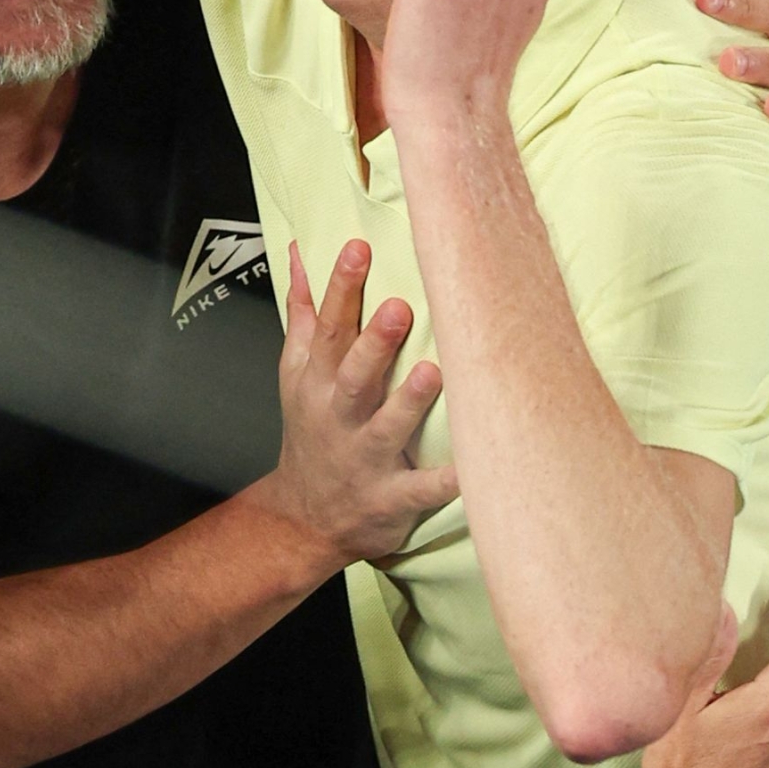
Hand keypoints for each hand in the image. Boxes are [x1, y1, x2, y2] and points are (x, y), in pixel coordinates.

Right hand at [261, 240, 458, 564]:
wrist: (306, 518)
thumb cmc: (314, 434)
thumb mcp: (296, 376)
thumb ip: (303, 316)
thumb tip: (298, 254)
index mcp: (317, 385)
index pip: (328, 330)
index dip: (342, 289)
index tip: (358, 249)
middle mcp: (338, 418)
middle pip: (353, 376)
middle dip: (374, 343)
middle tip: (400, 306)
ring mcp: (365, 460)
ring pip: (386, 428)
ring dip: (408, 402)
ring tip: (432, 371)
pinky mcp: (391, 499)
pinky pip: (421, 490)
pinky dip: (446, 482)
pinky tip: (472, 466)